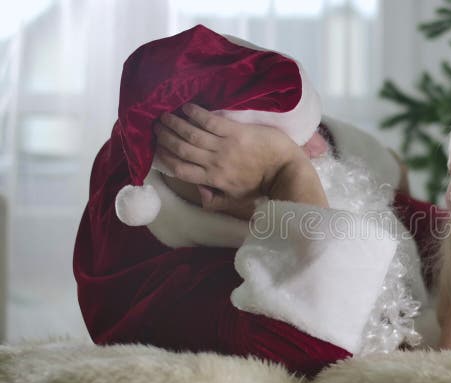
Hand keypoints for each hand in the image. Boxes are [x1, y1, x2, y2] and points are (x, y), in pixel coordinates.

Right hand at [154, 103, 299, 209]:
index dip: (165, 159)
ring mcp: (225, 146)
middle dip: (165, 137)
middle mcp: (215, 163)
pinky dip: (195, 113)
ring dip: (175, 123)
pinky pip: (210, 121)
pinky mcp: (235, 132)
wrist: (285, 170)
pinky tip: (186, 107)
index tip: (157, 149)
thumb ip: (216, 199)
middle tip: (156, 127)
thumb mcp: (237, 199)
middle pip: (181, 149)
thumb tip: (199, 193)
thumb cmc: (262, 184)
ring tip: (165, 116)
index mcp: (213, 180)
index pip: (181, 170)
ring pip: (191, 134)